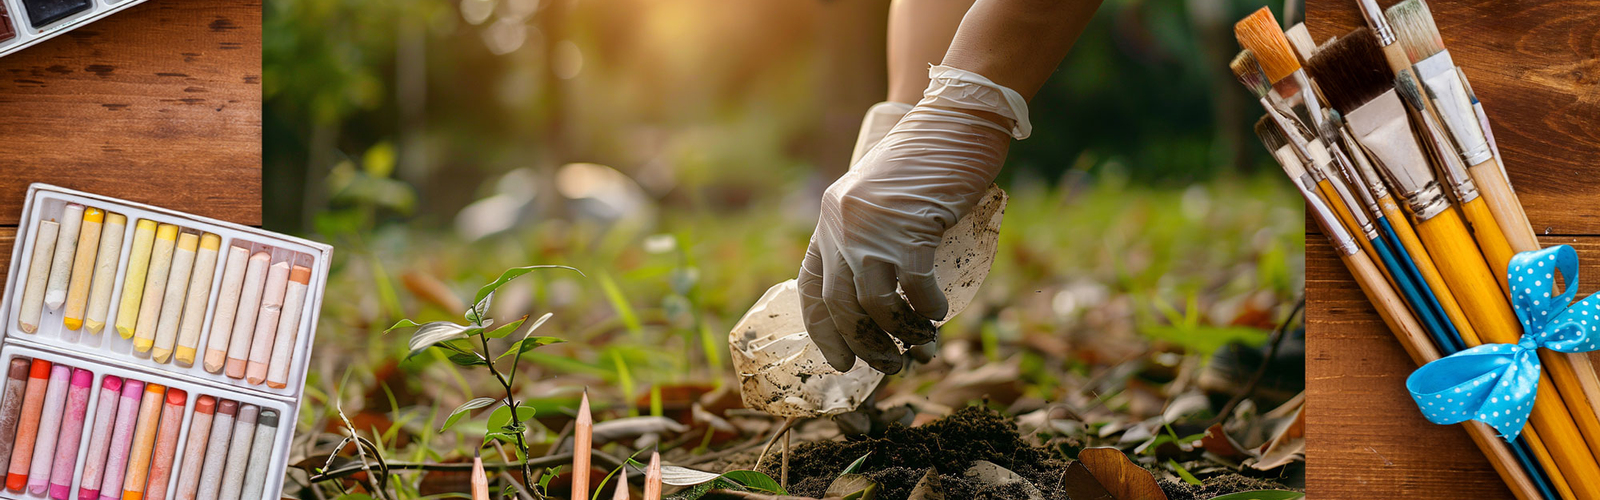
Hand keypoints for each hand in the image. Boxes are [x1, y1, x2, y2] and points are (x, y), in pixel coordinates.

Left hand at [800, 65, 1029, 372]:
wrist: (955, 118)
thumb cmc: (927, 160)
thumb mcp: (883, 199)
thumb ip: (872, 236)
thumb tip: (882, 299)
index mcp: (829, 219)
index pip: (810, 287)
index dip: (824, 331)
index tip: (841, 360)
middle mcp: (841, 225)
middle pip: (840, 305)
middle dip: (864, 345)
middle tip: (890, 366)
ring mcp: (872, 227)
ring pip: (873, 305)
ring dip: (897, 336)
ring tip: (920, 349)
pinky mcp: (910, 226)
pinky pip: (912, 287)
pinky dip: (926, 311)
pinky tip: (937, 316)